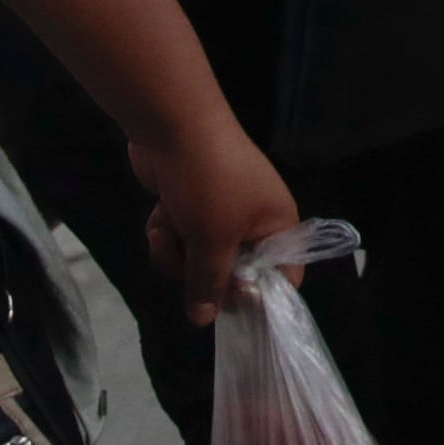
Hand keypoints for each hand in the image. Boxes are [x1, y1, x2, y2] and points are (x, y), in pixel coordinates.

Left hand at [131, 112, 298, 323]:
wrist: (172, 123)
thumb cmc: (209, 181)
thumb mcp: (212, 239)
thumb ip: (210, 283)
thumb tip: (204, 320)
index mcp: (277, 226)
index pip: (283, 275)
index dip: (259, 294)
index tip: (230, 305)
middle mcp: (253, 222)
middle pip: (231, 274)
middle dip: (199, 268)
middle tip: (189, 254)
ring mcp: (219, 213)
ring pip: (196, 260)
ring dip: (175, 249)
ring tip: (169, 225)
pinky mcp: (190, 207)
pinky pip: (179, 240)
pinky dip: (166, 230)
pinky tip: (160, 210)